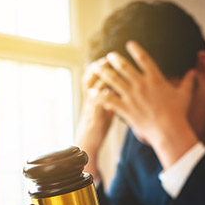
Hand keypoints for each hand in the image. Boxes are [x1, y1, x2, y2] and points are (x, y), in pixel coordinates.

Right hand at [76, 59, 114, 177]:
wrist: (87, 145)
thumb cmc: (97, 129)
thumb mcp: (103, 112)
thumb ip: (110, 101)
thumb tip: (117, 92)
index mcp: (90, 98)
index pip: (89, 78)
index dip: (95, 67)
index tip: (105, 59)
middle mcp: (89, 101)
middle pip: (89, 79)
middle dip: (98, 68)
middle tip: (107, 59)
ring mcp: (91, 108)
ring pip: (93, 88)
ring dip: (101, 79)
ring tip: (110, 71)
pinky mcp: (96, 117)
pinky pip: (99, 103)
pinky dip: (106, 94)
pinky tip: (114, 90)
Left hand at [97, 41, 198, 167]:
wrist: (169, 131)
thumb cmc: (178, 114)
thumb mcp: (185, 95)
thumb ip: (188, 82)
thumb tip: (195, 72)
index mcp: (155, 78)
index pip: (144, 58)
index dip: (135, 49)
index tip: (129, 44)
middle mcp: (141, 84)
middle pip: (124, 67)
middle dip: (114, 59)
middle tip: (109, 55)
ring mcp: (132, 96)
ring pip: (113, 80)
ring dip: (103, 72)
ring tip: (96, 67)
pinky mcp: (125, 108)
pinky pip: (108, 99)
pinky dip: (99, 95)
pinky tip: (92, 91)